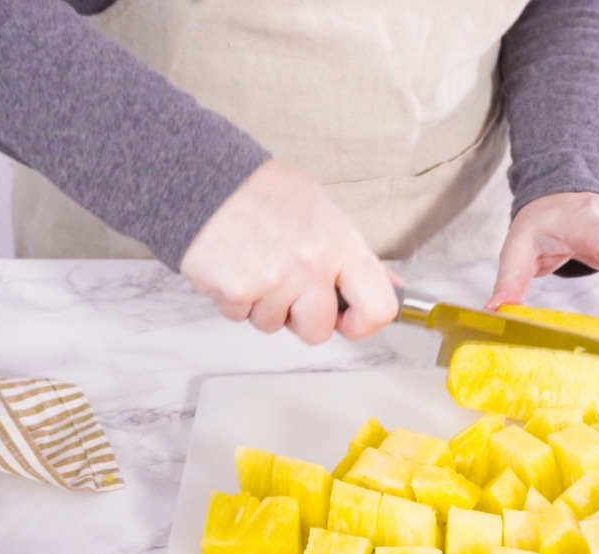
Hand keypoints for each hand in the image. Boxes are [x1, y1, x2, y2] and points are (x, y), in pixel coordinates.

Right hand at [179, 159, 398, 343]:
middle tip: (285, 285)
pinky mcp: (237, 291)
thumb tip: (391, 287)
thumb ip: (353, 257)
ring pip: (273, 325)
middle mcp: (311, 263)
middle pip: (318, 331)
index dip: (363, 324)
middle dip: (300, 318)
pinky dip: (234, 299)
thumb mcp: (323, 213)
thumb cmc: (264, 194)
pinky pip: (240, 317)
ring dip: (262, 304)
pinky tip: (234, 266)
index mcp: (340, 244)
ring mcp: (274, 280)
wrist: (208, 178)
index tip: (347, 320)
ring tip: (254, 264)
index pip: (378, 306)